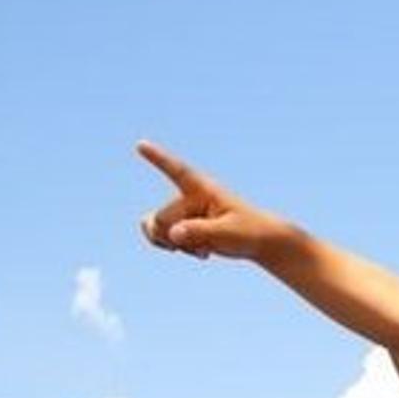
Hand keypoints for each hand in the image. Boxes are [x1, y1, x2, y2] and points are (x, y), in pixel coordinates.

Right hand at [136, 140, 288, 261]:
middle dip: (175, 236)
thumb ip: (200, 232)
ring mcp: (183, 211)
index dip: (158, 158)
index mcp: (202, 189)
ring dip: (172, 243)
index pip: (178, 171)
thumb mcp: (228, 233)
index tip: (141, 144)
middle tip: (205, 244)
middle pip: (162, 219)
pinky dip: (170, 246)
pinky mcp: (181, 225)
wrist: (257, 241)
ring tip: (201, 248)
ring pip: (155, 228)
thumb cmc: (248, 231)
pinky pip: (158, 236)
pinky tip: (196, 252)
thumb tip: (173, 234)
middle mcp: (188, 197)